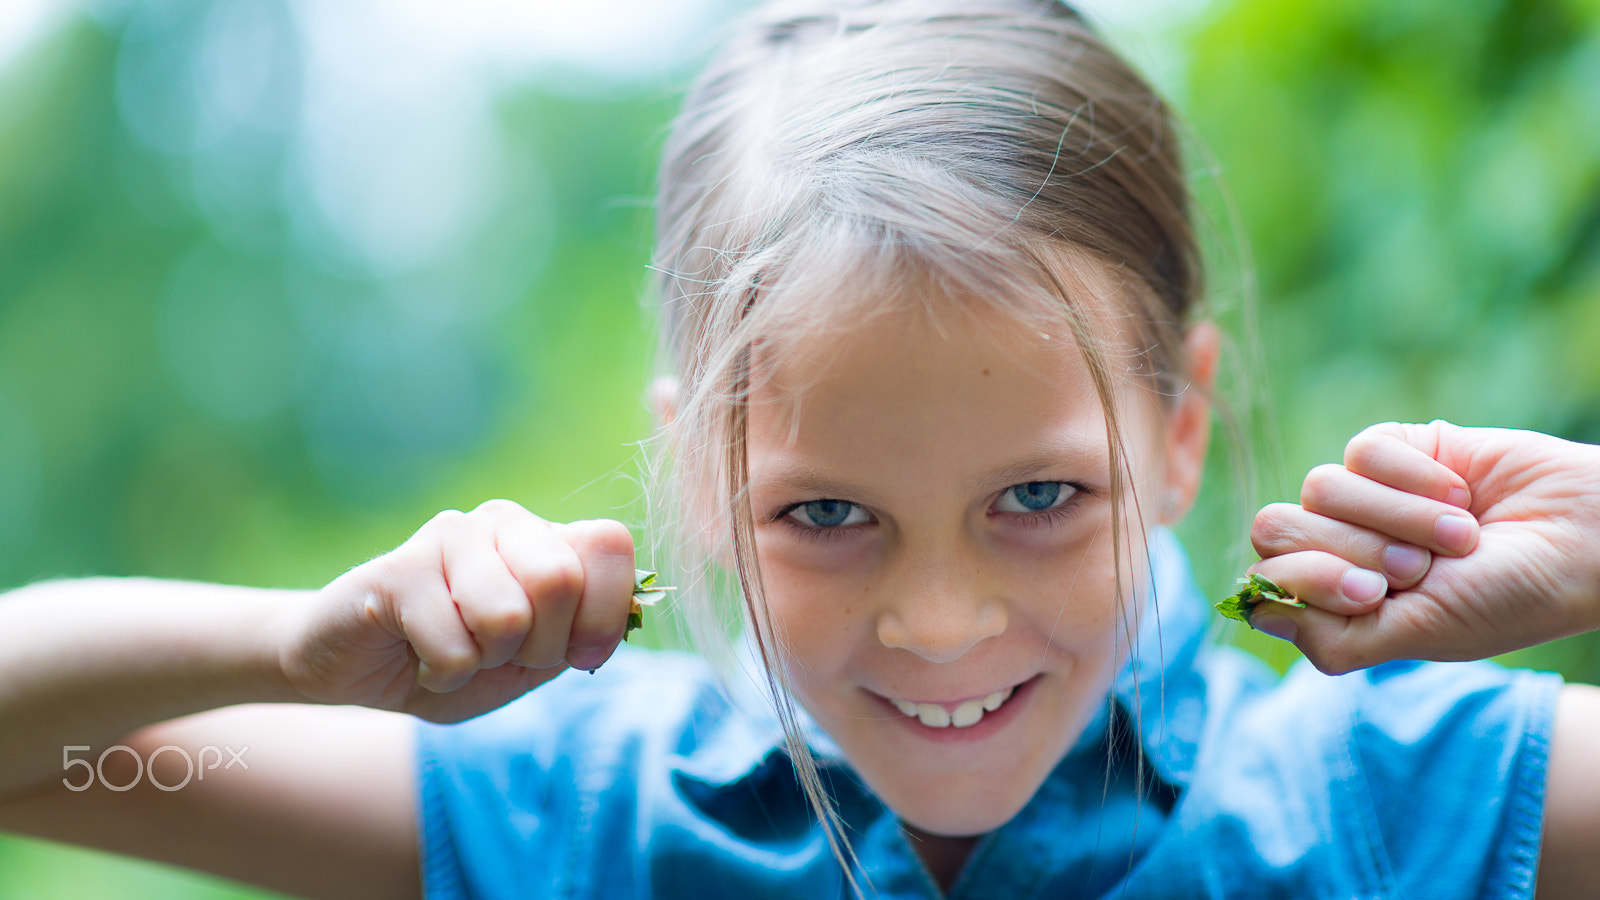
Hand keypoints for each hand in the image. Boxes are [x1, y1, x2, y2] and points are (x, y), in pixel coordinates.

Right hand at [277, 500, 636, 721]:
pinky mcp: (398, 569)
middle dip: (539, 647)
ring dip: (483, 661)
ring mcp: (449, 536)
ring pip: (506, 618)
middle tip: (500, 653)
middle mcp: (504, 521)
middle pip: (561, 582)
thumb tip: (626, 614)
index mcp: (548, 538)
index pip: (611, 545)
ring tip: (456, 649)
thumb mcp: (534, 659)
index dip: (604, 615)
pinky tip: (418, 654)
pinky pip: (452, 647)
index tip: (576, 654)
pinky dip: (441, 674)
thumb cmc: (456, 660)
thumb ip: (583, 634)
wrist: (357, 670)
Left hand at [1246, 421, 1599, 673]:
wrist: (1582, 540)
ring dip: (1396, 516)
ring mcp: (1359, 498)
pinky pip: (1362, 450)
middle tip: (1418, 567)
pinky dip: (1415, 478)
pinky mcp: (1390, 450)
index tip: (1374, 593)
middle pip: (1273, 528)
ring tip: (1456, 536)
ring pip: (1318, 486)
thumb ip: (1332, 635)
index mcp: (1333, 602)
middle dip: (1351, 549)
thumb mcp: (1419, 635)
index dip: (1309, 580)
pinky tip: (1459, 494)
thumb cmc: (1506, 599)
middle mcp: (1336, 547)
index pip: (1263, 580)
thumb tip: (1254, 608)